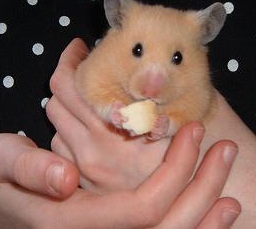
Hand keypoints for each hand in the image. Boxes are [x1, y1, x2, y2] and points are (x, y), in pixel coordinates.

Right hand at [0, 124, 239, 227]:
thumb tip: (65, 178)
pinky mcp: (106, 226)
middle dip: (202, 189)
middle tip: (226, 149)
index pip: (142, 208)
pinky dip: (191, 225)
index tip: (193, 132)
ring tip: (232, 188)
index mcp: (71, 220)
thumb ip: (28, 169)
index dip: (175, 174)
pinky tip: (212, 207)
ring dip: (205, 214)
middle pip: (166, 227)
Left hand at [47, 38, 240, 227]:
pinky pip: (64, 151)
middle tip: (80, 65)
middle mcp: (92, 153)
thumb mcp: (190, 113)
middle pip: (56, 103)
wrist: (198, 208)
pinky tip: (91, 127)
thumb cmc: (200, 160)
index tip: (79, 48)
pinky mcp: (88, 187)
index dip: (71, 59)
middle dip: (66, 79)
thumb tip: (144, 60)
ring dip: (69, 109)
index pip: (70, 85)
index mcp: (112, 130)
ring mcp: (87, 173)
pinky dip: (72, 134)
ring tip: (88, 97)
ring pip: (56, 128)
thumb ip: (167, 86)